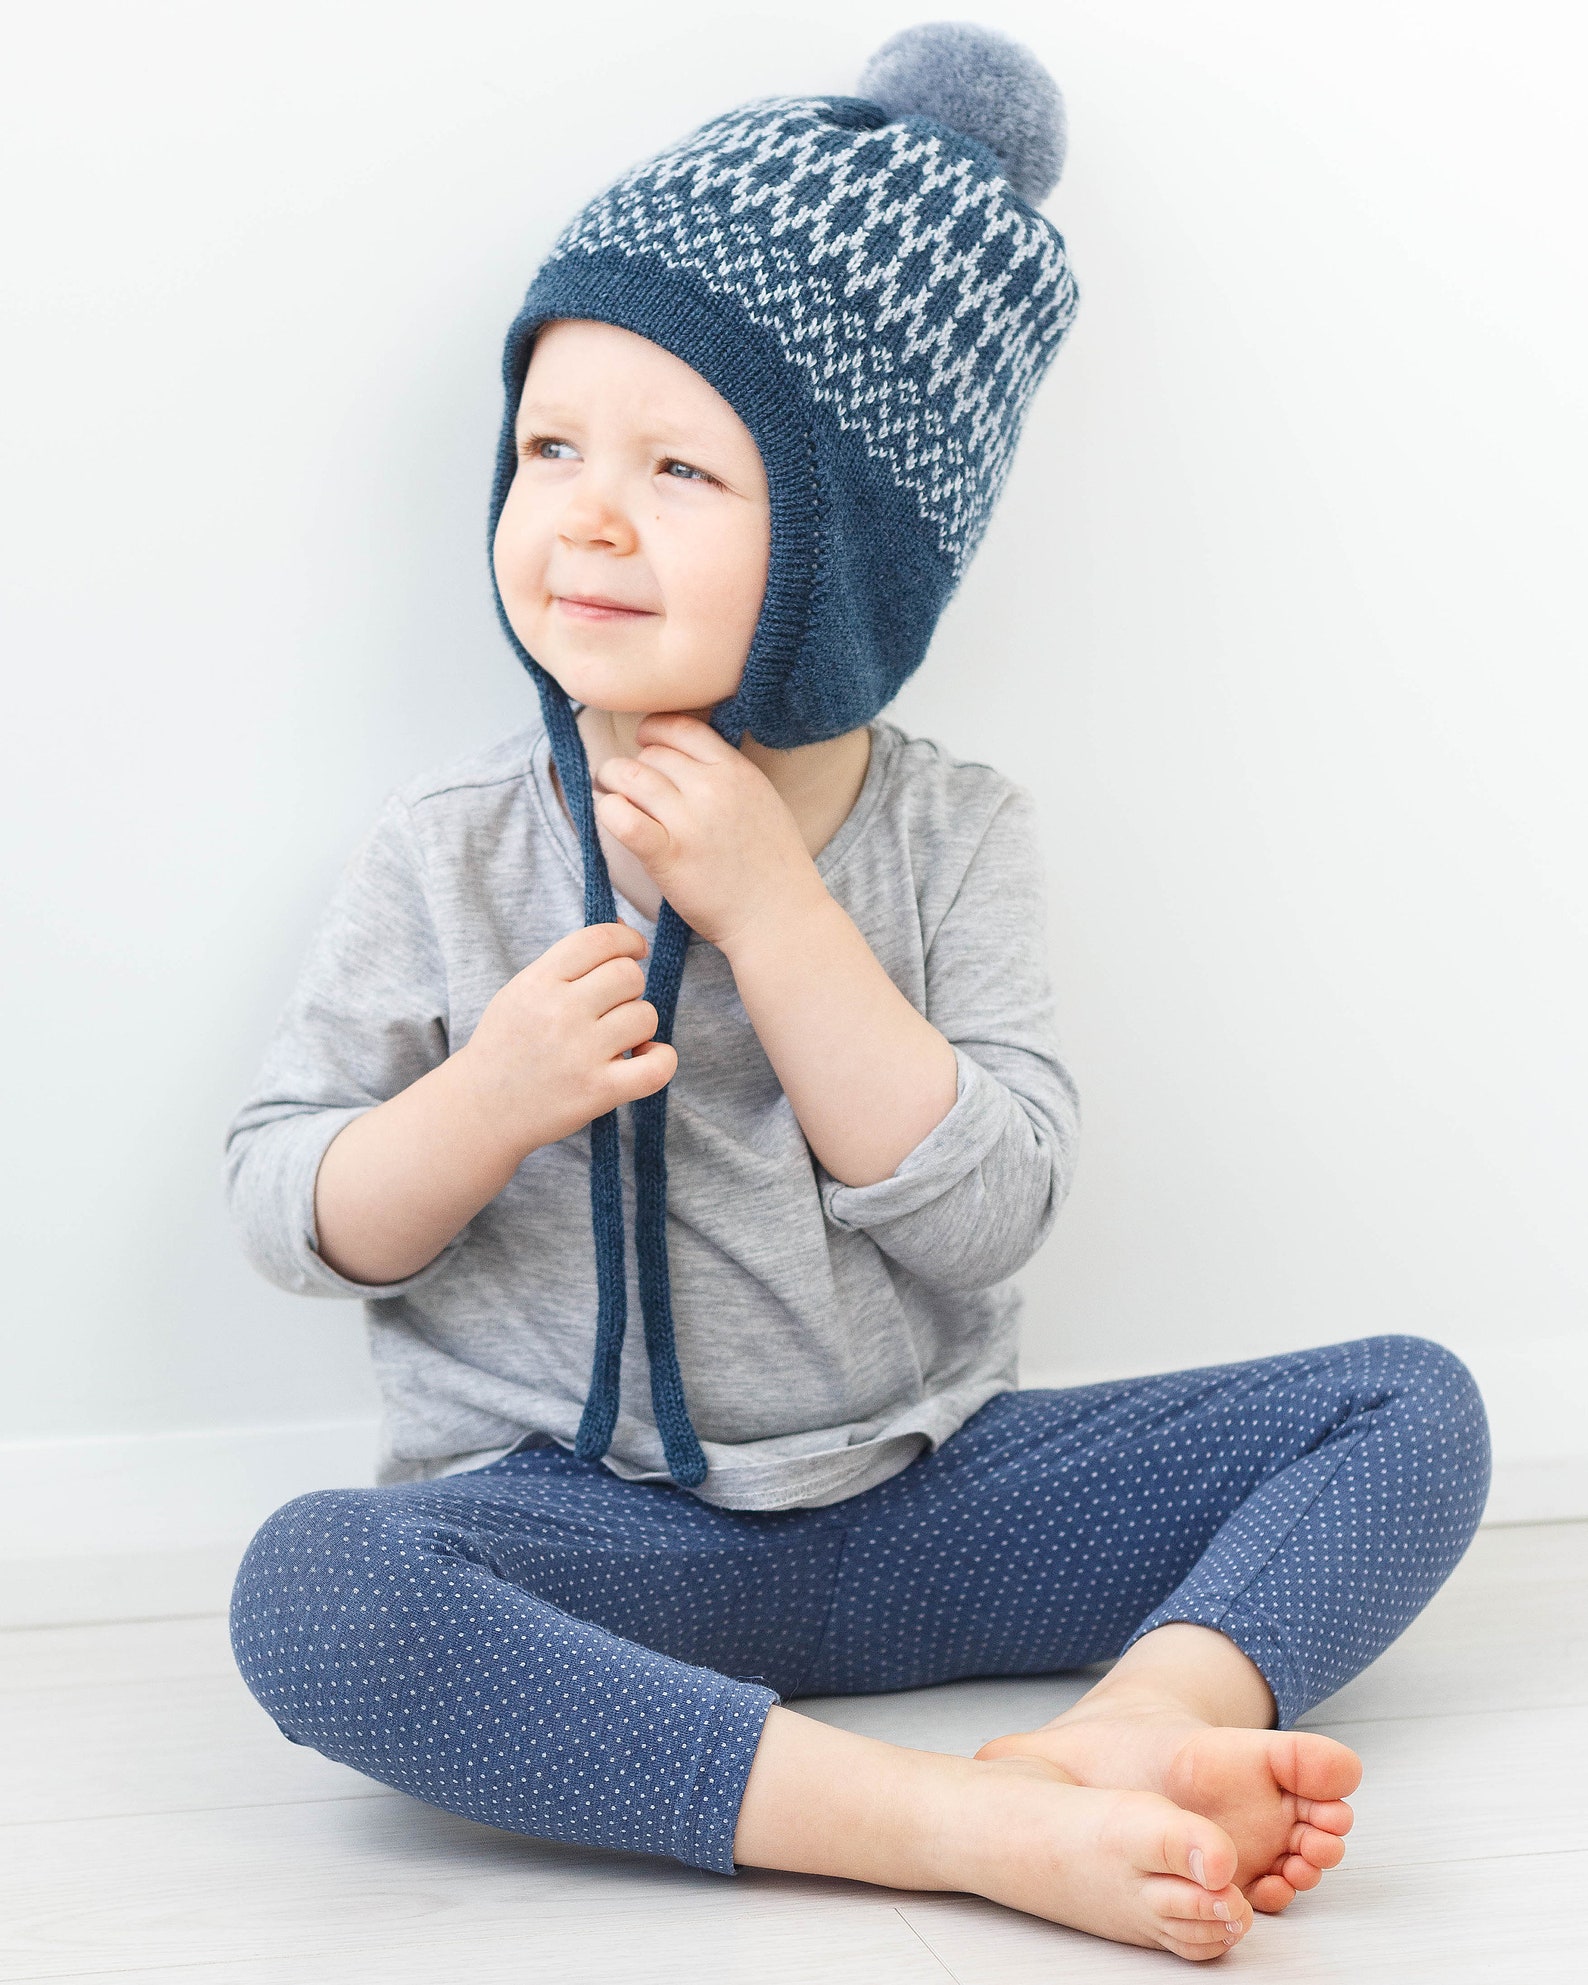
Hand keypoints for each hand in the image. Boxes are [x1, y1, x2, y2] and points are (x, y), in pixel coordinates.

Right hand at [458, 921, 675, 1157]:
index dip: (627, 939)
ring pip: (646, 1015)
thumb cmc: (507, 1045)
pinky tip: (643, 1059)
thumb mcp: (522, 991)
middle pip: (629, 975)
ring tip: (616, 1038)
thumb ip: (567, 962)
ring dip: (639, 1025)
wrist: (481, 1108)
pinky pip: (659, 1066)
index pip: (599, 940)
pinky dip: (661, 1059)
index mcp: (538, 982)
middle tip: (612, 1006)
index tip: (634, 951)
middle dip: (629, 988)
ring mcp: (581, 1052)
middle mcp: (560, 1013)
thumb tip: (622, 925)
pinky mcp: (599, 1090)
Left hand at [592, 712, 826, 950]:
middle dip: (631, 765)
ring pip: (628, 776)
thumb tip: (683, 757)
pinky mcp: (667, 856)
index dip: (654, 732)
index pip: (681, 727)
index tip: (646, 746)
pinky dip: (608, 811)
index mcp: (737, 771)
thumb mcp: (763, 800)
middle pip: (650, 754)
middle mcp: (712, 788)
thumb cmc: (772, 867)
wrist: (779, 918)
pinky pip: (621, 817)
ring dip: (610, 783)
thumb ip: (728, 775)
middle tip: (623, 784)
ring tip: (611, 797)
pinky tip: (611, 818)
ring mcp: (689, 822)